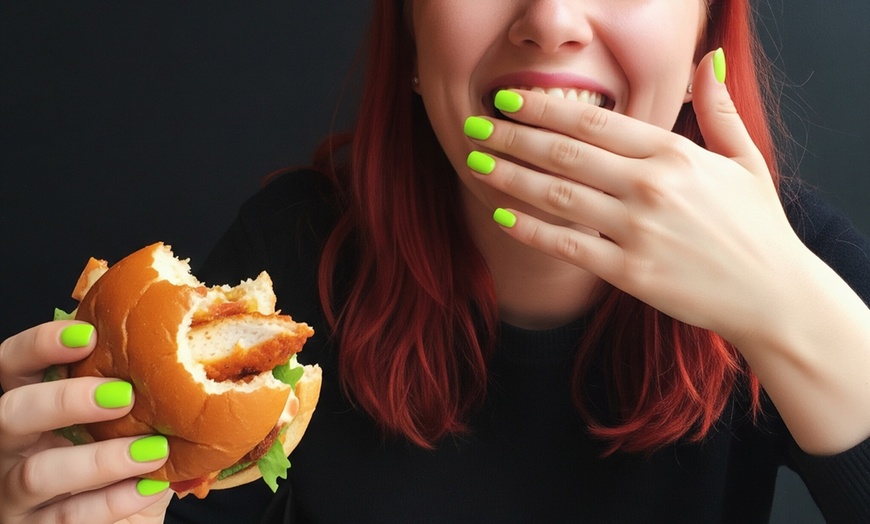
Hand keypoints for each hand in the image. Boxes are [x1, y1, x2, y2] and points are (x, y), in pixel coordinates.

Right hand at [0, 321, 171, 523]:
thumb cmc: (124, 465)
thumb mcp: (125, 424)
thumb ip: (131, 388)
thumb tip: (177, 340)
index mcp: (29, 407)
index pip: (13, 365)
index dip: (39, 345)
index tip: (88, 335)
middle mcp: (13, 447)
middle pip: (10, 413)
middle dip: (64, 399)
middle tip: (124, 395)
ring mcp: (16, 494)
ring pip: (38, 472)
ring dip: (99, 459)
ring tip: (153, 449)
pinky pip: (69, 517)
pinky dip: (114, 500)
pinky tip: (151, 486)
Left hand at [464, 49, 804, 342]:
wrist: (775, 296)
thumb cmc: (757, 227)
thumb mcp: (744, 159)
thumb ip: (718, 109)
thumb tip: (708, 59)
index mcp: (674, 153)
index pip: (595, 121)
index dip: (546, 107)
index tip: (510, 99)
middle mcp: (651, 187)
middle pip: (566, 152)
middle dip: (514, 136)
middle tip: (476, 125)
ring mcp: (638, 231)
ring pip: (558, 195)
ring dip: (510, 176)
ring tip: (476, 161)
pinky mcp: (630, 273)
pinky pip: (567, 245)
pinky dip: (529, 229)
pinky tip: (500, 215)